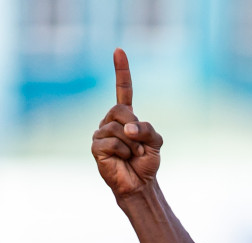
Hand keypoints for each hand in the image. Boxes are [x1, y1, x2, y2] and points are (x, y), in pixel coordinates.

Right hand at [92, 48, 162, 197]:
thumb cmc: (146, 161)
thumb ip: (147, 129)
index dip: (121, 71)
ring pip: (117, 129)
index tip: (119, 50)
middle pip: (121, 111)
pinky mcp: (96, 147)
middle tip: (139, 146)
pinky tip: (122, 159)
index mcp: (125, 116)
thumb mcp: (156, 142)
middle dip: (135, 129)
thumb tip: (127, 128)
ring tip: (132, 155)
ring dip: (132, 145)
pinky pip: (112, 143)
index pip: (123, 90)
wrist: (139, 183)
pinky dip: (123, 152)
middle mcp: (110, 121)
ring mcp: (101, 133)